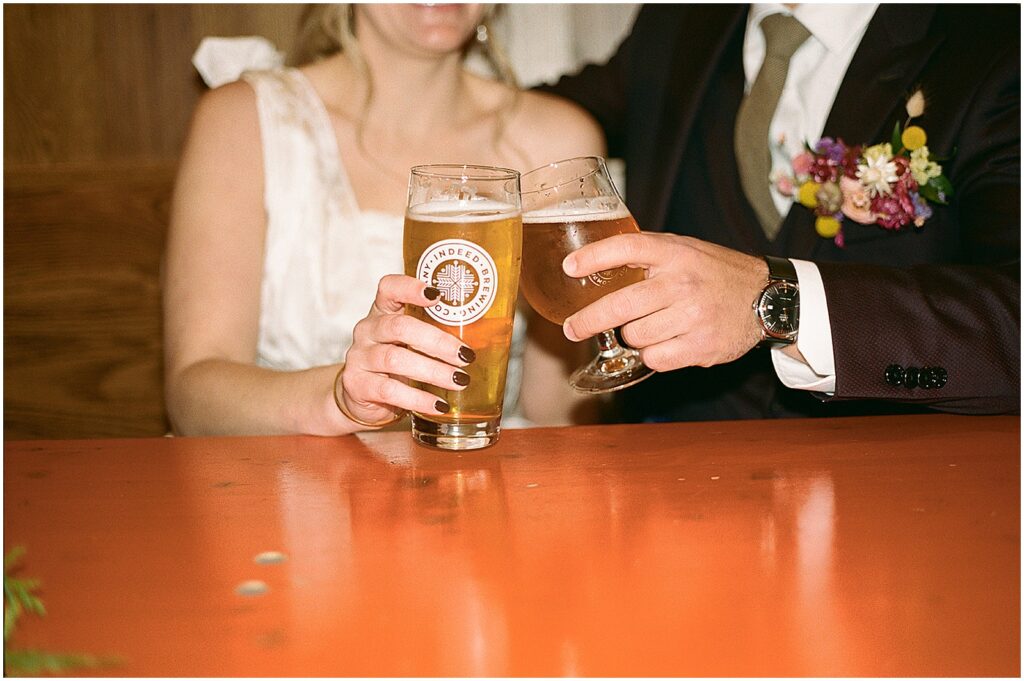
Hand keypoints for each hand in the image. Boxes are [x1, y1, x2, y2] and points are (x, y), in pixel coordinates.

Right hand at [338, 275, 473, 424]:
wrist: (364, 396)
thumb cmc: (397, 363)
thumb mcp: (412, 342)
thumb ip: (436, 333)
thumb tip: (488, 336)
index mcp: (383, 311)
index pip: (390, 288)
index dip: (411, 288)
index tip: (437, 295)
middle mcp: (368, 329)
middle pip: (400, 327)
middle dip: (437, 341)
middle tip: (466, 355)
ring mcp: (360, 357)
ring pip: (395, 359)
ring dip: (433, 371)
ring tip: (459, 380)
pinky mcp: (357, 384)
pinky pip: (390, 390)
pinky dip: (419, 398)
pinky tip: (439, 404)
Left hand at [561, 233, 766, 370]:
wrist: (768, 297)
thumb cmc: (714, 273)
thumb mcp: (683, 250)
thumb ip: (646, 255)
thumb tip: (591, 263)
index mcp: (674, 253)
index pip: (628, 247)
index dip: (594, 257)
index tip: (569, 268)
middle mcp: (682, 283)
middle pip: (620, 306)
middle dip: (587, 321)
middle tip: (572, 329)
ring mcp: (692, 316)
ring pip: (634, 336)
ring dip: (633, 335)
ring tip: (652, 325)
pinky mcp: (700, 346)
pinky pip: (654, 357)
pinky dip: (653, 353)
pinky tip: (667, 341)